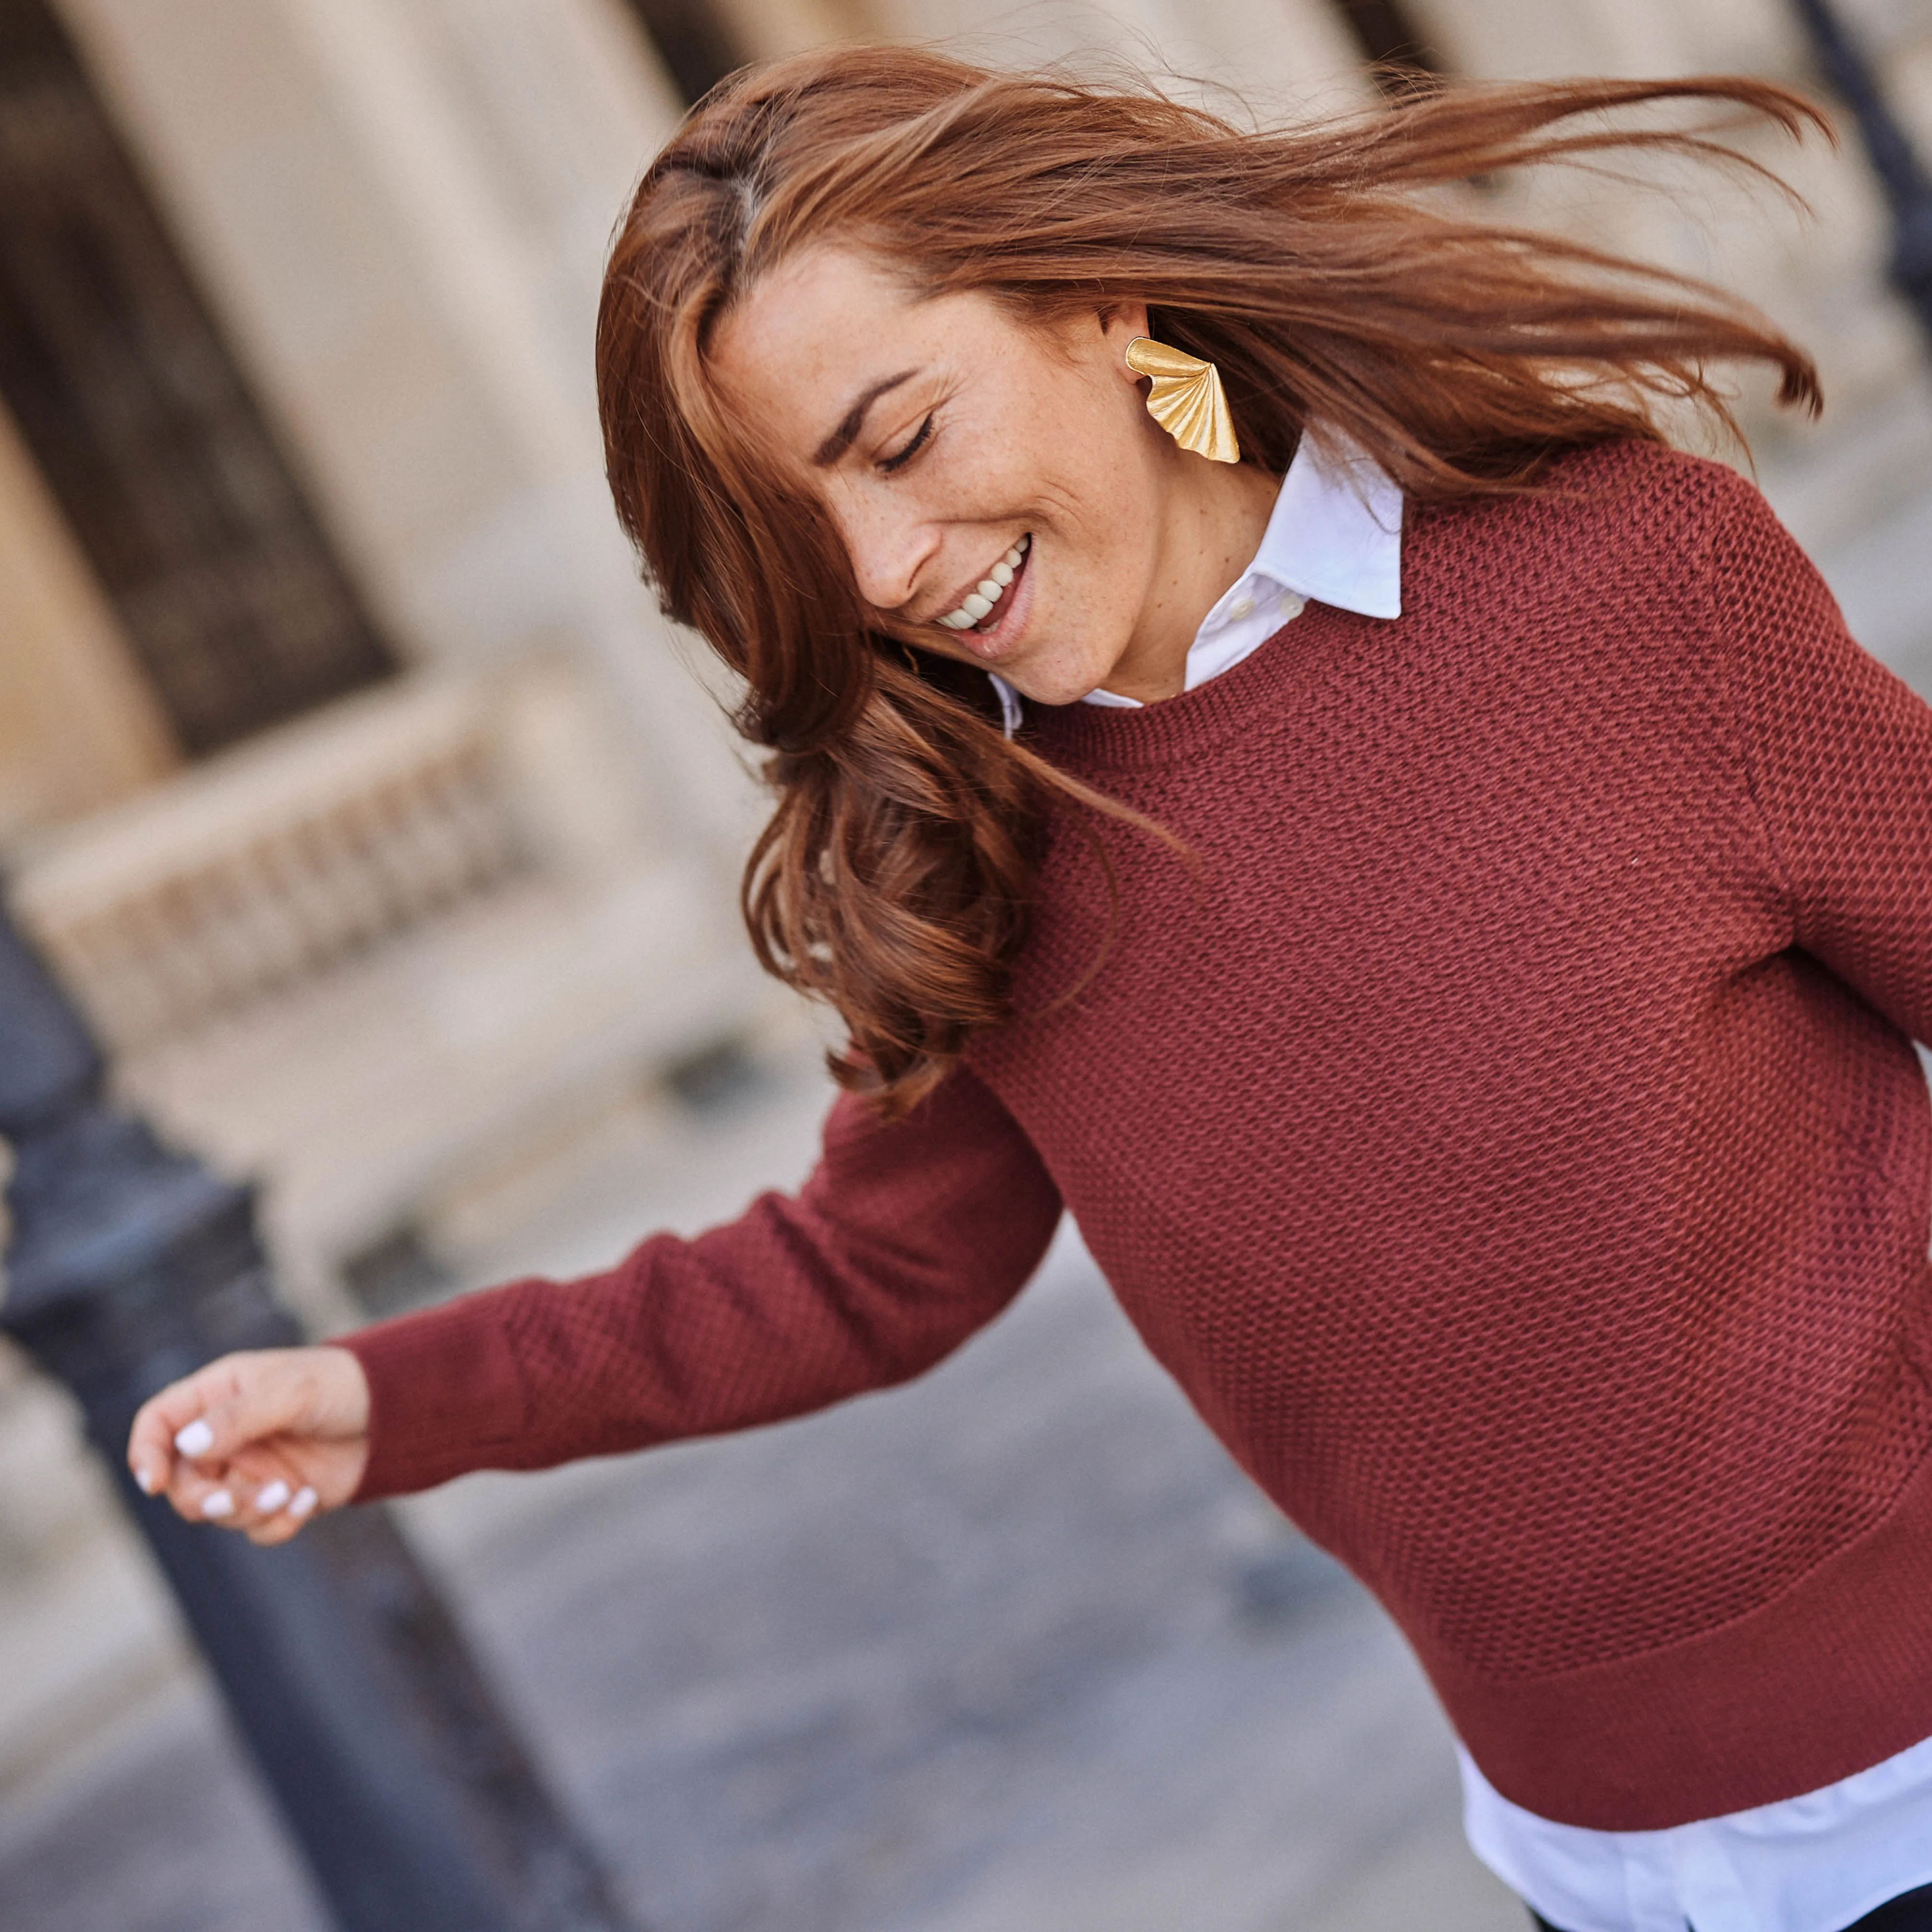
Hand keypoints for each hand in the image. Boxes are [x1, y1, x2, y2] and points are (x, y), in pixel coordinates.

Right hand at [127, 1347, 370, 1545]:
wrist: (400, 1412)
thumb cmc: (343, 1385)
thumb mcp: (291, 1391)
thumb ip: (238, 1418)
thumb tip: (185, 1447)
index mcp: (219, 1395)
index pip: (159, 1423)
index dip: (146, 1452)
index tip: (155, 1482)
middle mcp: (227, 1435)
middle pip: (181, 1480)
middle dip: (200, 1498)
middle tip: (229, 1500)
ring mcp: (251, 1467)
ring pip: (216, 1510)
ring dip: (244, 1511)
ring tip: (287, 1492)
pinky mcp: (278, 1495)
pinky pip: (256, 1527)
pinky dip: (276, 1523)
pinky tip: (309, 1500)